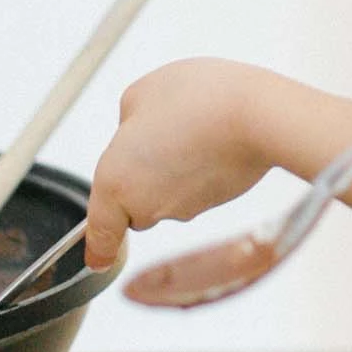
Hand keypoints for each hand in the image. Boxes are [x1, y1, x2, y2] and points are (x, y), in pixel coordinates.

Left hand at [85, 60, 285, 268]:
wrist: (255, 115)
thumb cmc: (196, 100)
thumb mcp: (140, 94)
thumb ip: (126, 122)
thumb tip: (134, 135)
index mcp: (115, 181)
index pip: (100, 232)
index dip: (97, 247)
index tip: (96, 257)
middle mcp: (147, 205)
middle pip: (135, 206)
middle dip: (141, 180)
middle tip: (157, 136)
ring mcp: (183, 208)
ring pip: (168, 196)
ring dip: (173, 170)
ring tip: (191, 129)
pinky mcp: (214, 204)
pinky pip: (197, 190)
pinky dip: (200, 170)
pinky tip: (212, 138)